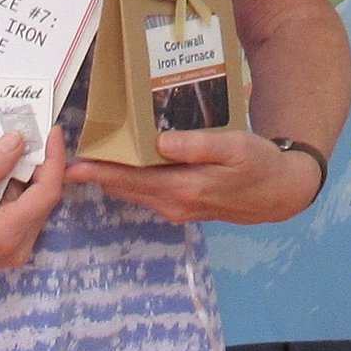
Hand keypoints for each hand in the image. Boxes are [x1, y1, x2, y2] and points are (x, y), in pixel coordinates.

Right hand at [0, 128, 65, 298]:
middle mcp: (16, 246)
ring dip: (5, 178)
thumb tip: (17, 141)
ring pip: (23, 202)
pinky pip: (8, 212)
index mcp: (7, 234)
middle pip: (39, 197)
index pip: (47, 191)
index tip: (51, 131)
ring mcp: (9, 250)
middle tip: (19, 135)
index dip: (53, 158)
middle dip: (31, 164)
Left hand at [65, 130, 321, 225]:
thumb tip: (160, 142)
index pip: (130, 180)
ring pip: (136, 192)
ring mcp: (179, 208)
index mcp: (183, 188)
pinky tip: (127, 167)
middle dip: (99, 176)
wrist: (281, 193)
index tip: (71, 167)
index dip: (100, 172)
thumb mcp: (234, 147)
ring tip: (91, 161)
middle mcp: (175, 203)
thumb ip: (197, 146)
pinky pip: (149, 193)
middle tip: (70, 161)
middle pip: (126, 189)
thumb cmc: (259, 164)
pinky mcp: (185, 206)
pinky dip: (133, 182)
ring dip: (114, 179)